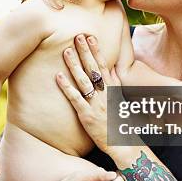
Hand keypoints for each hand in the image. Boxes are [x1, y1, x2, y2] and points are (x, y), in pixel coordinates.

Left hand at [56, 34, 119, 153]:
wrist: (123, 144)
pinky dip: (66, 86)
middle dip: (85, 51)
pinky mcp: (87, 115)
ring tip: (66, 51)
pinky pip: (75, 98)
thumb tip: (112, 70)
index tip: (91, 37)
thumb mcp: (121, 100)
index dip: (96, 50)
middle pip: (94, 68)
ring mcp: (96, 103)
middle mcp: (105, 93)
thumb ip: (116, 85)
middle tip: (77, 36)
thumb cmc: (121, 123)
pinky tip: (58, 76)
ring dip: (74, 64)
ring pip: (83, 80)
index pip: (104, 65)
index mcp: (113, 88)